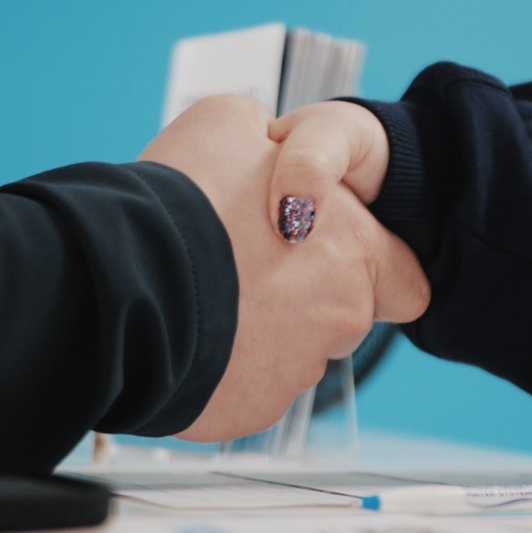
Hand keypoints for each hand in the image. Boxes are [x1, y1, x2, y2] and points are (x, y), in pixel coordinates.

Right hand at [138, 96, 428, 440]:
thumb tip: (268, 146)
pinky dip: (222, 365)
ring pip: (290, 354)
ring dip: (258, 329)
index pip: (408, 280)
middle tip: (246, 268)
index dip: (372, 266)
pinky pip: (244, 386)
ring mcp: (295, 373)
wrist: (123, 280)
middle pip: (342, 317)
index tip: (331, 255)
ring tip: (204, 298)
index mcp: (356, 252)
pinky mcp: (250, 410)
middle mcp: (340, 319)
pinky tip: (186, 334)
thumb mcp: (228, 122)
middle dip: (304, 298)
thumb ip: (272, 143)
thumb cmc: (182, 199)